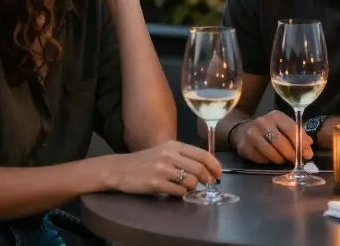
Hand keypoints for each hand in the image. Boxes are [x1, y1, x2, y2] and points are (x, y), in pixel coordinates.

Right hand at [104, 141, 222, 197]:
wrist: (120, 169)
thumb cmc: (144, 161)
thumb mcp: (164, 152)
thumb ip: (183, 157)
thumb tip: (206, 169)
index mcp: (174, 145)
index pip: (202, 154)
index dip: (214, 165)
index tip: (218, 174)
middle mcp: (170, 155)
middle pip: (199, 169)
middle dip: (206, 178)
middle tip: (206, 183)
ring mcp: (163, 169)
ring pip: (191, 181)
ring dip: (192, 187)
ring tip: (186, 187)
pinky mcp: (156, 183)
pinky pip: (179, 191)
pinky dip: (181, 194)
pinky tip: (175, 191)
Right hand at [231, 111, 313, 164]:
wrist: (243, 131)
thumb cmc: (270, 130)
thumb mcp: (284, 127)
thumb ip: (298, 136)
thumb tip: (309, 147)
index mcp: (276, 116)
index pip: (291, 128)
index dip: (300, 143)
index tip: (307, 154)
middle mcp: (262, 122)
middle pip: (280, 141)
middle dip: (291, 154)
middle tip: (296, 161)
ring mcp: (251, 134)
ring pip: (270, 152)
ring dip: (280, 159)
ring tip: (282, 160)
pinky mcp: (244, 146)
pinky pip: (260, 158)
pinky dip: (268, 161)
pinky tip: (269, 158)